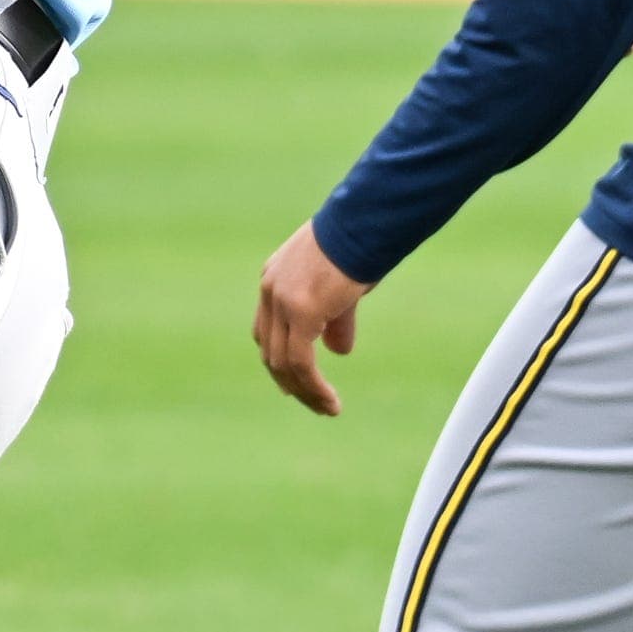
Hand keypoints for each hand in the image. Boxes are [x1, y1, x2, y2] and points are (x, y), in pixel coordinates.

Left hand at [254, 223, 367, 417]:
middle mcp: (270, 289)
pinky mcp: (300, 311)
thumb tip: (339, 351)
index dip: (278, 359)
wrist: (365, 223)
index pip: (266, 330)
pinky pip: (301, 362)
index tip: (292, 383)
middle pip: (270, 350)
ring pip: (283, 362)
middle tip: (312, 402)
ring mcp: (281, 300)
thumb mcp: (344, 286)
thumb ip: (335, 319)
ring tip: (327, 408)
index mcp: (274, 278)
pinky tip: (329, 400)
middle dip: (290, 382)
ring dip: (305, 391)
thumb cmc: (361, 246)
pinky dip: (313, 386)